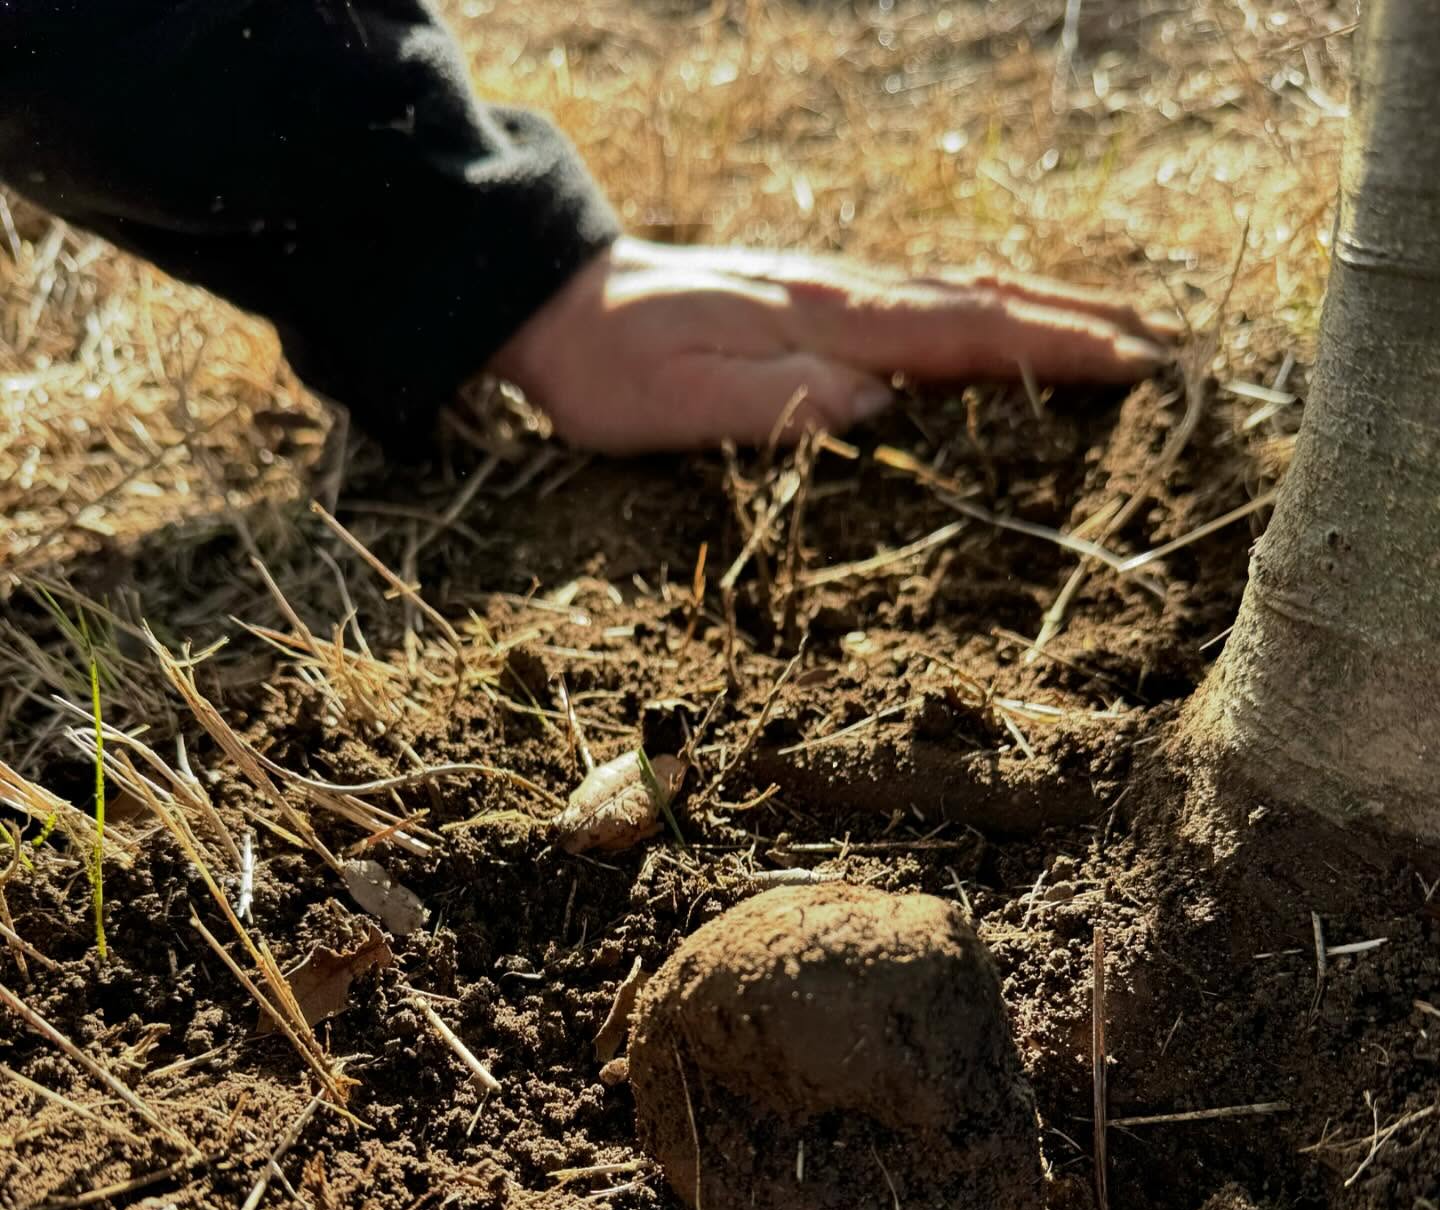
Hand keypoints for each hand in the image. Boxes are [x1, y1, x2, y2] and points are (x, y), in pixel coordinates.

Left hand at [486, 236, 1174, 453]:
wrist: (555, 300)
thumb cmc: (610, 368)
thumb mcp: (677, 401)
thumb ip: (776, 401)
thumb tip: (877, 409)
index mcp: (826, 324)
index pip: (964, 335)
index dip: (1052, 352)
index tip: (1131, 366)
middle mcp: (844, 298)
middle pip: (982, 304)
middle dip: (1075, 326)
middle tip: (1161, 350)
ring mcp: (833, 294)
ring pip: (959, 295)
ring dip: (1042, 312)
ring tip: (1114, 332)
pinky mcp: (815, 302)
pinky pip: (923, 303)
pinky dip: (984, 310)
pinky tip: (1002, 324)